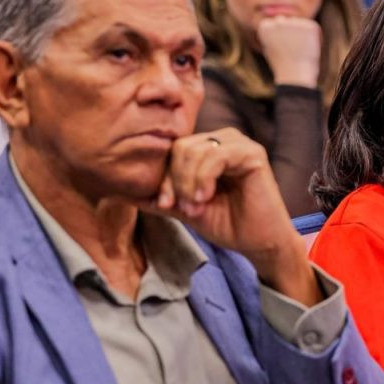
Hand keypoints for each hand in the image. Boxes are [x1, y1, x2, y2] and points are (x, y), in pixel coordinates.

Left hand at [149, 128, 320, 304]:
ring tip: (195, 207)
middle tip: (181, 208)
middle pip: (181, 147)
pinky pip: (215, 156)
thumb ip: (161, 197)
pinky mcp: (252, 153)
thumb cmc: (229, 224)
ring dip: (188, 183)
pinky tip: (205, 198)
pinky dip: (204, 179)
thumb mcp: (186, 209)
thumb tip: (123, 192)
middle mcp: (223, 140)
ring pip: (195, 150)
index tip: (164, 204)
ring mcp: (239, 144)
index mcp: (208, 149)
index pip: (172, 151)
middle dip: (174, 180)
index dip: (163, 176)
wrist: (260, 243)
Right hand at [257, 16, 321, 87]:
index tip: (282, 49)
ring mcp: (295, 22)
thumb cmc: (282, 66)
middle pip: (287, 21)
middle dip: (291, 32)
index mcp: (265, 26)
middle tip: (294, 50)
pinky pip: (313, 28)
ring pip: (300, 24)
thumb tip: (278, 21)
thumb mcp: (269, 49)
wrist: (295, 75)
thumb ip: (272, 34)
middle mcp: (279, 20)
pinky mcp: (310, 25)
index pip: (274, 23)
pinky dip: (314, 37)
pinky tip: (309, 48)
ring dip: (303, 34)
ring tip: (301, 51)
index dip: (280, 38)